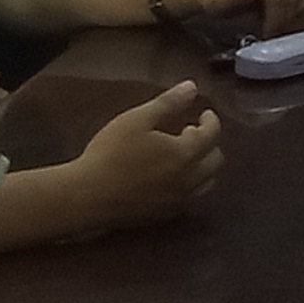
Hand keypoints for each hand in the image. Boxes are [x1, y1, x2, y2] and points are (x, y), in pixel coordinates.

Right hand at [66, 82, 223, 231]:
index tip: (204, 114)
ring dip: (202, 165)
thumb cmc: (111, 153)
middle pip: (215, 161)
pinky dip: (190, 184)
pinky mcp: (165, 215)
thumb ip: (168, 103)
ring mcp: (178, 201)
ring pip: (206, 183)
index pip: (212, 135)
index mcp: (186, 154)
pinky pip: (190, 198)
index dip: (211, 121)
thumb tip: (192, 87)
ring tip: (181, 154)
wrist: (88, 196)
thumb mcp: (138, 120)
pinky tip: (169, 176)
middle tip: (190, 132)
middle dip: (208, 143)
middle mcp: (190, 180)